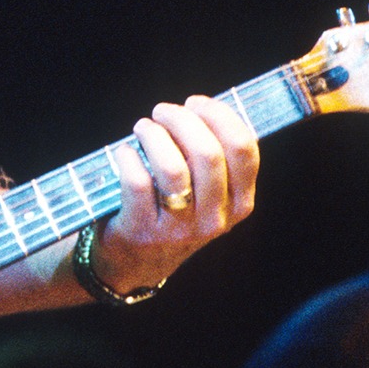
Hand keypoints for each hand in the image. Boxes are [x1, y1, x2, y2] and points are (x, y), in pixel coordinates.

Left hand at [97, 94, 257, 292]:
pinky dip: (127, 157)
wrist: (136, 264)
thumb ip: (212, 157)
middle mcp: (215, 219)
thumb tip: (200, 108)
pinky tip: (124, 152)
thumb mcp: (206, 195)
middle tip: (162, 111)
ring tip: (143, 127)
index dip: (220, 116)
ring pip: (172, 167)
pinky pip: (137, 182)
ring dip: (154, 135)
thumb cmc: (172, 212)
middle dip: (182, 119)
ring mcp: (180, 228)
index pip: (244, 150)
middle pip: (208, 153)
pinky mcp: (143, 230)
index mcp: (238, 204)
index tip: (196, 103)